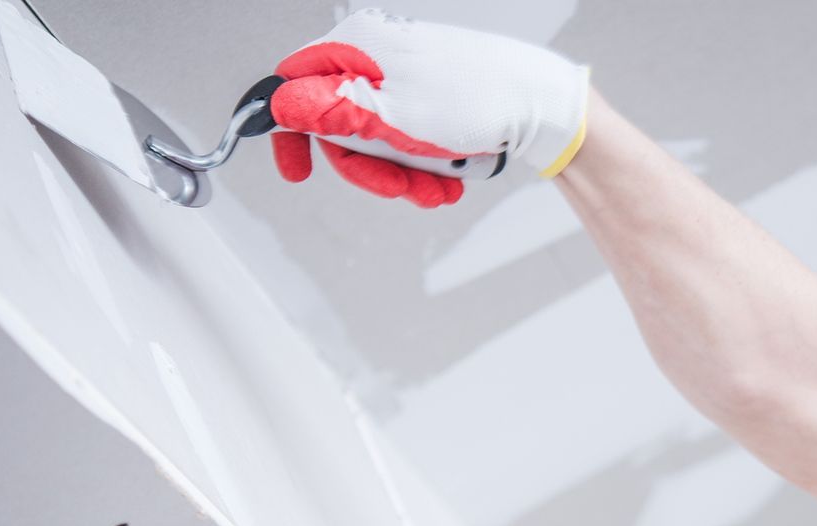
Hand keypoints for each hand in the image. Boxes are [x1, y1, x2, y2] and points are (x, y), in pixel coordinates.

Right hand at [268, 9, 590, 207]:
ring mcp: (405, 78)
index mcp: (358, 46)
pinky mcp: (430, 99)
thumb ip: (328, 112)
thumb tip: (276, 105)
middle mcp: (378, 56)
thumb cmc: (476, 100)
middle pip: (340, 124)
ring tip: (436, 188)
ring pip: (378, 139)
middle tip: (397, 187)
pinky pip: (409, 140)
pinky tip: (448, 178)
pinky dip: (424, 166)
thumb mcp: (389, 115)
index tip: (298, 171)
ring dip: (403, 174)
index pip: (296, 84)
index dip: (291, 132)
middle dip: (369, 167)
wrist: (539, 105)